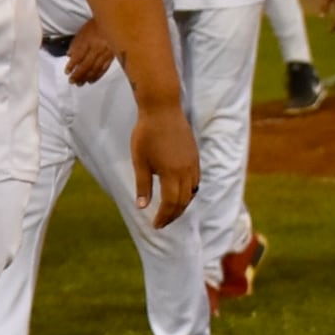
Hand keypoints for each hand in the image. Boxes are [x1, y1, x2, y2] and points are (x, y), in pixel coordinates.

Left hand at [63, 19, 116, 85]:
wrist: (113, 22)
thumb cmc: (94, 26)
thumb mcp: (82, 32)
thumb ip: (75, 44)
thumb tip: (69, 56)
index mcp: (88, 41)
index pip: (78, 56)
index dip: (72, 65)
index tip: (67, 72)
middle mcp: (97, 49)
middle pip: (86, 65)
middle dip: (78, 75)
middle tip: (72, 81)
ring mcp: (106, 54)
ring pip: (95, 69)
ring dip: (86, 78)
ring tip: (80, 83)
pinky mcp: (112, 57)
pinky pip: (104, 68)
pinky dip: (97, 76)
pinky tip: (91, 80)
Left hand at [131, 100, 199, 229]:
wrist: (162, 109)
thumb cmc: (146, 134)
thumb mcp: (139, 161)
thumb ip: (142, 185)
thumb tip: (141, 206)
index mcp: (172, 174)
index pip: (171, 204)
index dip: (164, 217)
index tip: (155, 225)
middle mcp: (187, 171)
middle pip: (183, 201)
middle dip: (173, 214)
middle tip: (162, 223)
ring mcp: (193, 164)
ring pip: (191, 192)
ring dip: (182, 205)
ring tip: (170, 211)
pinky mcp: (195, 157)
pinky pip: (195, 181)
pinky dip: (188, 192)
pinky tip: (180, 193)